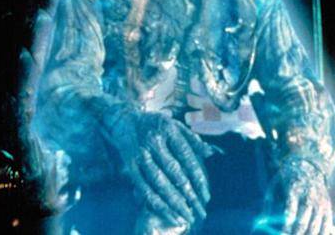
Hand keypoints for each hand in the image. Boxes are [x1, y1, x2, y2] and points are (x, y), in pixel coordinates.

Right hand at [107, 110, 213, 227]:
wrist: (124, 120)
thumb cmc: (155, 124)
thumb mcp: (174, 124)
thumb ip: (192, 139)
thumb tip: (211, 153)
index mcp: (169, 129)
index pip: (187, 156)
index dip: (198, 177)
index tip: (206, 195)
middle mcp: (154, 141)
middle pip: (174, 171)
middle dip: (188, 193)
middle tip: (200, 210)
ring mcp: (140, 153)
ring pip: (158, 181)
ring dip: (173, 200)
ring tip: (185, 214)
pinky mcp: (129, 164)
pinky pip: (143, 186)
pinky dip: (155, 200)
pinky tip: (166, 210)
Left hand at [255, 159, 334, 234]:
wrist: (310, 164)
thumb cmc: (287, 177)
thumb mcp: (276, 184)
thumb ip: (269, 202)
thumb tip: (262, 221)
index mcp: (295, 188)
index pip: (290, 210)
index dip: (286, 225)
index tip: (281, 234)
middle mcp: (309, 195)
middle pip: (304, 221)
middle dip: (296, 234)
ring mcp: (320, 201)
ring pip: (316, 226)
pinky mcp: (327, 206)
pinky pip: (326, 225)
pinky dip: (321, 234)